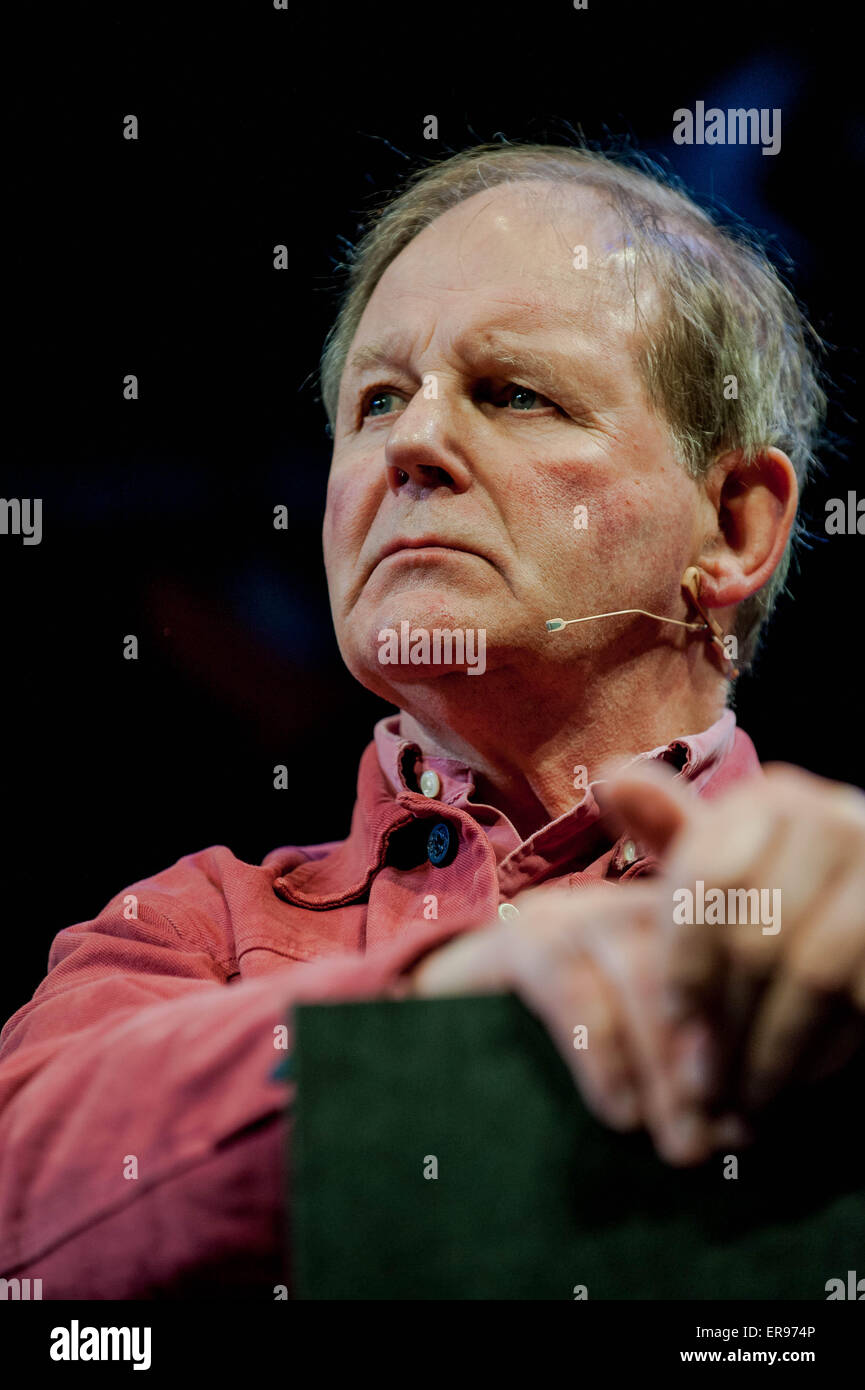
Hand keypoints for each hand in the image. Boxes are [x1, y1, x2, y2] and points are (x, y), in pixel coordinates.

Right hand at [409, 883, 749, 1164]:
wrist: (434, 1042)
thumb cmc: (542, 1059)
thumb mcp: (622, 1060)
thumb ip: (676, 1072)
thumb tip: (736, 1129)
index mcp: (658, 924)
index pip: (722, 956)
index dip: (743, 1034)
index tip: (751, 1117)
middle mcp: (616, 904)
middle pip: (687, 957)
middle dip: (708, 1054)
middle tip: (717, 1135)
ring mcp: (565, 914)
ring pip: (634, 963)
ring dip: (663, 1061)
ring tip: (677, 1137)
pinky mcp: (513, 938)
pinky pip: (567, 979)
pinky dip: (600, 1048)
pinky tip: (618, 1108)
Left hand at [597, 759, 864, 1123]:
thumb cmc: (785, 894)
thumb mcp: (728, 861)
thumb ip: (672, 832)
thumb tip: (610, 782)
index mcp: (770, 802)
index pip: (709, 878)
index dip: (684, 956)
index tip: (670, 1021)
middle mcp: (829, 820)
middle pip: (755, 933)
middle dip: (723, 1019)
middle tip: (701, 1085)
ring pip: (807, 972)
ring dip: (769, 1047)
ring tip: (741, 1098)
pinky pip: (857, 996)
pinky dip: (823, 1050)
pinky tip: (795, 1082)